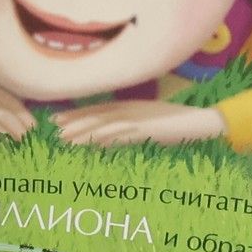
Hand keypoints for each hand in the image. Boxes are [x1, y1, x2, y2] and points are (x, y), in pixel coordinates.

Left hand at [55, 100, 227, 149]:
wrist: (199, 122)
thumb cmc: (175, 122)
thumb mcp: (147, 120)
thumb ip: (127, 125)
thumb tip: (108, 137)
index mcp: (129, 105)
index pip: (96, 109)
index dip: (75, 114)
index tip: (57, 119)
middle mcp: (129, 109)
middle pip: (95, 115)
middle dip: (73, 121)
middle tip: (53, 128)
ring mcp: (137, 119)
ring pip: (103, 125)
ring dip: (82, 131)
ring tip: (64, 139)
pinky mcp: (145, 130)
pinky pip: (120, 136)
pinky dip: (103, 140)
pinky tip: (90, 145)